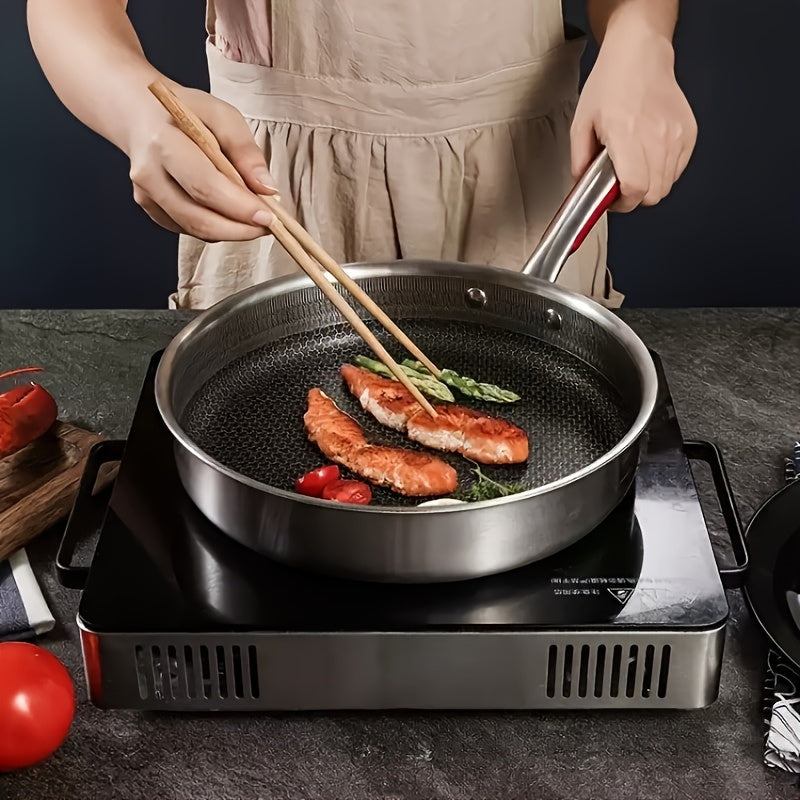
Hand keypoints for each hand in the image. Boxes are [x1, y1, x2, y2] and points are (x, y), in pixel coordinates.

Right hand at [127, 85, 277, 240]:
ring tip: (256, 220)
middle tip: (269, 225)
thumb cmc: (187, 112)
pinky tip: (231, 215)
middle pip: (198, 218)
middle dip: (240, 229)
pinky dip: (216, 228)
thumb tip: (267, 188)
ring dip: (231, 232)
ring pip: (195, 229)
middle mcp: (149, 174)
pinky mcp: (152, 210)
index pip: (205, 186)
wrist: (144, 114)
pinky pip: (189, 229)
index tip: (269, 217)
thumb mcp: (223, 115)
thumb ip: (246, 150)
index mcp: (164, 143)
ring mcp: (146, 196)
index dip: (239, 208)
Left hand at [570, 24, 696, 211]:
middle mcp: (656, 135)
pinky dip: (663, 172)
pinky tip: (649, 156)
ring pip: (667, 185)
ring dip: (649, 185)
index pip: (636, 188)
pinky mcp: (689, 133)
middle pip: (653, 193)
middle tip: (621, 185)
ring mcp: (676, 135)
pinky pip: (678, 170)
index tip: (613, 200)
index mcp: (626, 134)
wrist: (640, 55)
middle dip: (634, 197)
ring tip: (634, 167)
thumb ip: (579, 160)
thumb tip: (582, 185)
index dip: (624, 203)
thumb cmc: (611, 84)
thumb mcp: (580, 123)